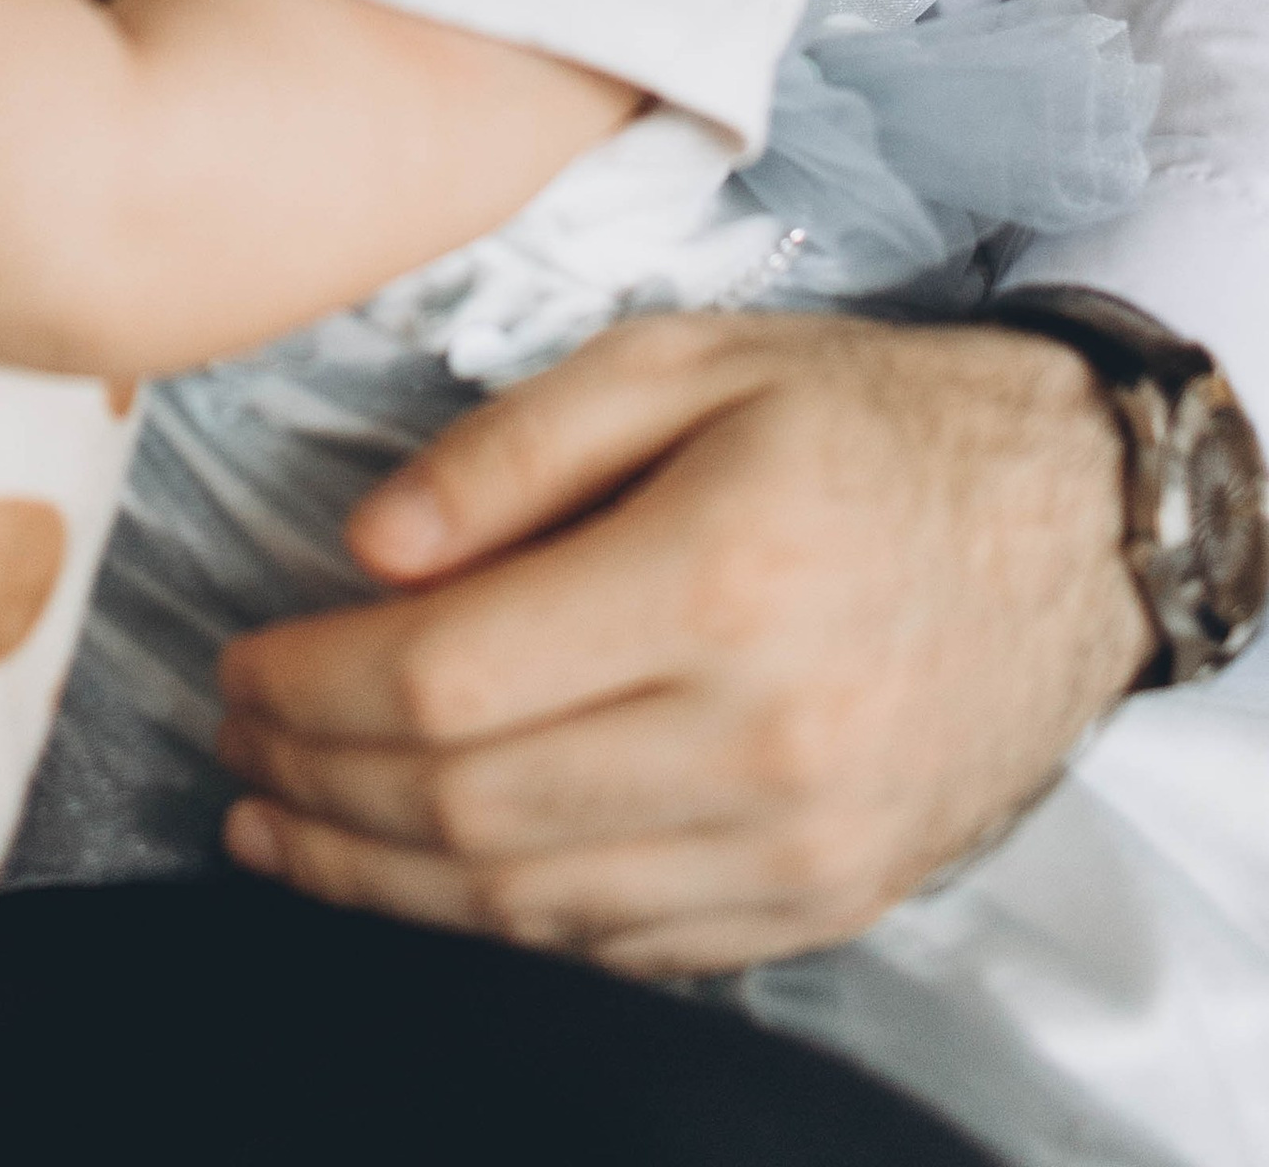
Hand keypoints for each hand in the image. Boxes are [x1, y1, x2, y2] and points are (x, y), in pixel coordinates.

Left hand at [214, 309, 1150, 978]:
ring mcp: (797, 842)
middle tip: (236, 744)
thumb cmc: (859, 417)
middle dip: (317, 783)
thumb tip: (367, 547)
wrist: (1067, 526)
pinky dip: (498, 920)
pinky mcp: (823, 901)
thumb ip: (511, 445)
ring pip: (528, 900)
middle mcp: (760, 734)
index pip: (446, 678)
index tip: (234, 663)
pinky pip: (622, 944)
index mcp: (715, 576)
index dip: (310, 686)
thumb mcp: (683, 358)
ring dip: (376, 875)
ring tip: (282, 824)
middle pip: (467, 804)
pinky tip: (419, 875)